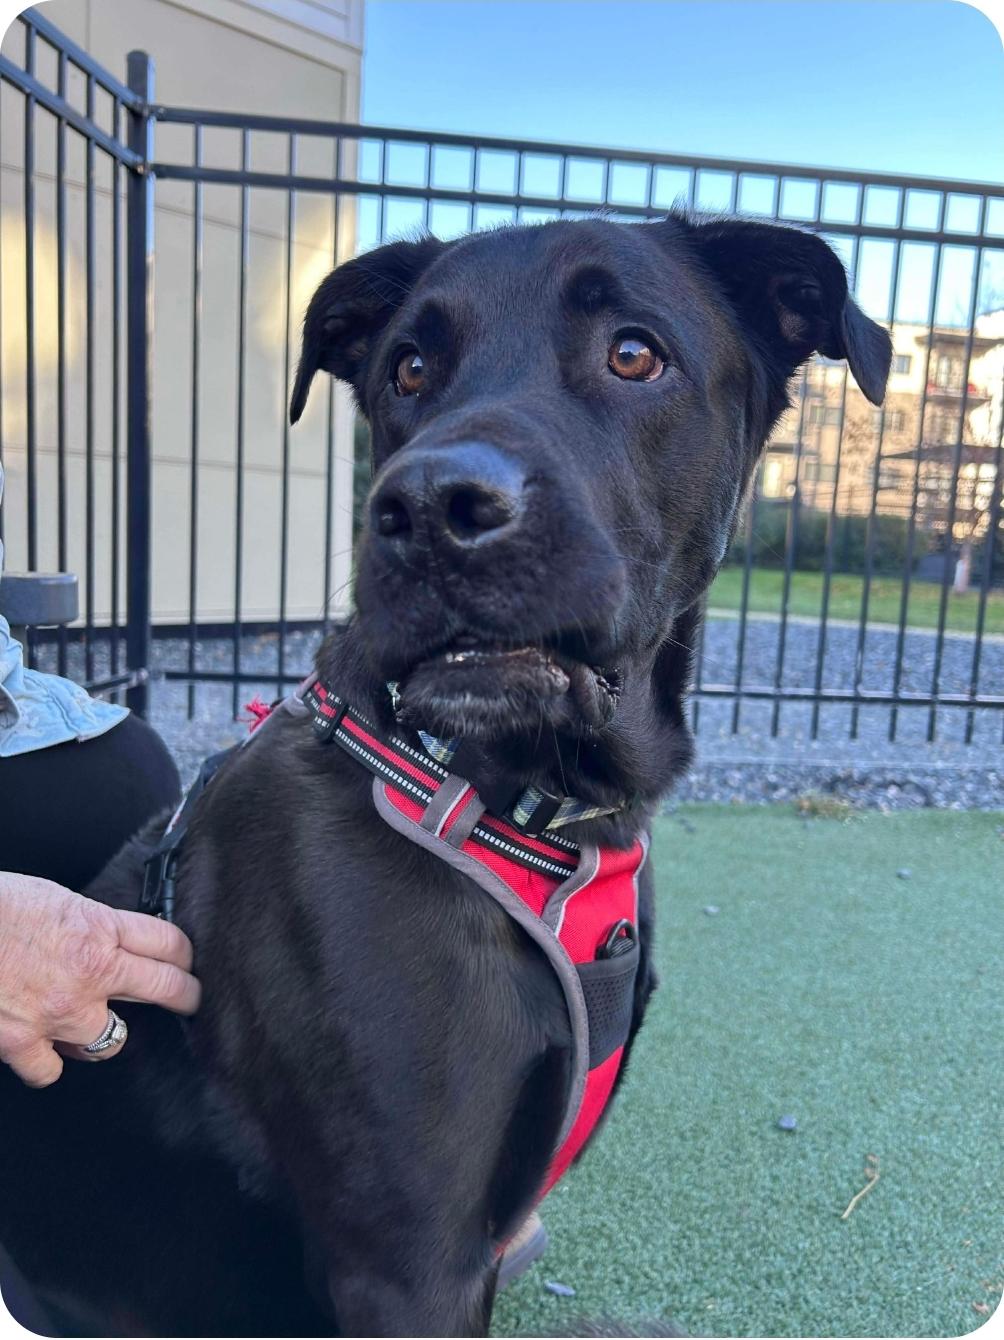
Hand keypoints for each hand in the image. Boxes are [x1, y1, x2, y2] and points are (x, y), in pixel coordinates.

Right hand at [0, 871, 200, 1086]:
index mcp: (97, 927)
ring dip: (103, 1032)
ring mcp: (60, 1012)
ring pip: (113, 1040)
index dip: (184, 954)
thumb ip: (85, 924)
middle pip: (166, 988)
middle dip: (185, 996)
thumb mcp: (51, 899)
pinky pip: (51, 1069)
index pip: (168, 942)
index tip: (187, 962)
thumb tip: (104, 936)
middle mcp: (90, 972)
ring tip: (92, 1023)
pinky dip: (46, 1061)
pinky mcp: (23, 1042)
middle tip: (189, 1001)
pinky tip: (40, 1047)